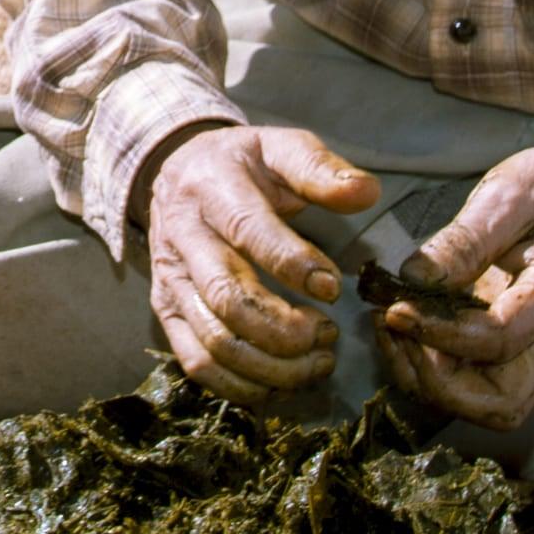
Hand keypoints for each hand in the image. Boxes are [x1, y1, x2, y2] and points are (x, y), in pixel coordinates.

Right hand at [139, 124, 379, 402]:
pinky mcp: (166, 309)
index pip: (248, 230)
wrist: (178, 170)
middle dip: (284, 329)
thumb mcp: (280, 148)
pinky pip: (196, 362)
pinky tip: (281, 381)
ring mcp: (169, 278)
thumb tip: (367, 192)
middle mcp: (182, 236)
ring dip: (271, 365)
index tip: (333, 287)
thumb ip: (322, 169)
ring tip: (318, 361)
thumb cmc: (243, 164)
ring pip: (214, 339)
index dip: (292, 264)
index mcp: (213, 189)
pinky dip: (241, 385)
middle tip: (329, 335)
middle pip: (226, 297)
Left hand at [375, 144, 533, 432]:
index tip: (394, 309)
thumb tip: (414, 279)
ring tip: (388, 327)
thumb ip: (464, 239)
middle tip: (392, 326)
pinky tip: (400, 326)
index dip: (440, 334)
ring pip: (484, 405)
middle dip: (437, 382)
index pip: (499, 340)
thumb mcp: (509, 195)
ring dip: (427, 382)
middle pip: (500, 403)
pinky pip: (472, 384)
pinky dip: (429, 370)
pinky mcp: (509, 350)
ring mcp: (531, 350)